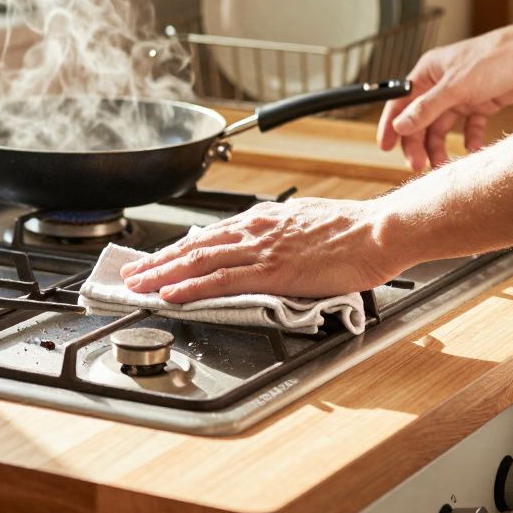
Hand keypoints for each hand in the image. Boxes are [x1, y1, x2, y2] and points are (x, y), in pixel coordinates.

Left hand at [119, 198, 404, 302]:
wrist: (380, 231)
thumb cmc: (357, 231)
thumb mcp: (311, 224)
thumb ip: (284, 235)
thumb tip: (269, 248)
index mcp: (267, 219)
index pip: (212, 234)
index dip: (180, 248)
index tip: (159, 258)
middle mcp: (257, 229)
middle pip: (195, 245)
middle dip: (159, 260)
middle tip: (132, 273)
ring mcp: (262, 249)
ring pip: (198, 260)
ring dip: (163, 273)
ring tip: (138, 284)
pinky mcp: (271, 271)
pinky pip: (220, 279)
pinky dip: (190, 286)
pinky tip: (170, 293)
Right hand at [377, 25, 512, 170]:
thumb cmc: (496, 58)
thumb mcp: (456, 87)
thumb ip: (426, 108)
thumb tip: (400, 126)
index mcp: (428, 72)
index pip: (401, 102)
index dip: (391, 125)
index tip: (385, 147)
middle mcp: (442, 84)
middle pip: (420, 119)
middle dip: (417, 143)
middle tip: (418, 165)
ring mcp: (462, 94)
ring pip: (442, 127)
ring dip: (440, 146)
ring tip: (443, 164)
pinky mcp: (482, 103)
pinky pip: (469, 127)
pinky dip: (469, 140)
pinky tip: (472, 148)